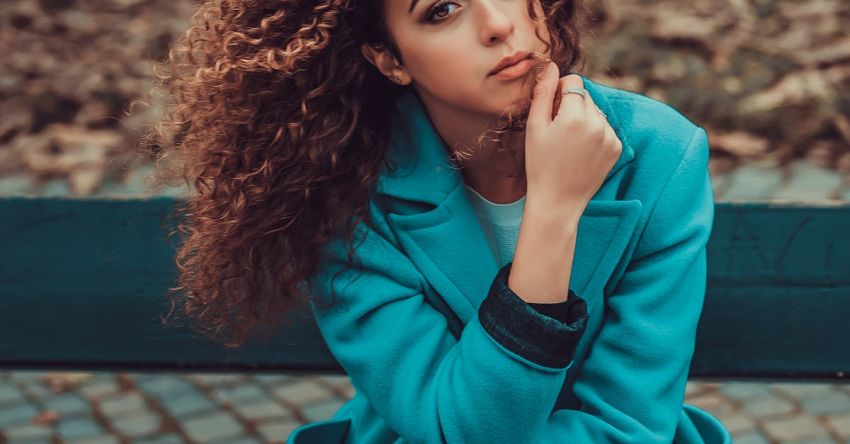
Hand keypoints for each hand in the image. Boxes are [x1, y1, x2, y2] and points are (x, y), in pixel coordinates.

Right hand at [524, 61, 622, 213]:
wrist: (557, 202)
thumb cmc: (540, 165)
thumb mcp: (535, 127)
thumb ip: (543, 93)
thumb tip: (551, 65)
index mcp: (575, 116)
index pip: (574, 81)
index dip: (559, 91)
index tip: (550, 110)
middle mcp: (598, 123)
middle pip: (585, 95)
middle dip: (571, 104)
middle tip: (557, 130)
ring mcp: (610, 137)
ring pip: (596, 111)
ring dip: (583, 119)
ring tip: (569, 144)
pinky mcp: (617, 148)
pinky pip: (605, 128)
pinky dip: (594, 134)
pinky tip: (580, 152)